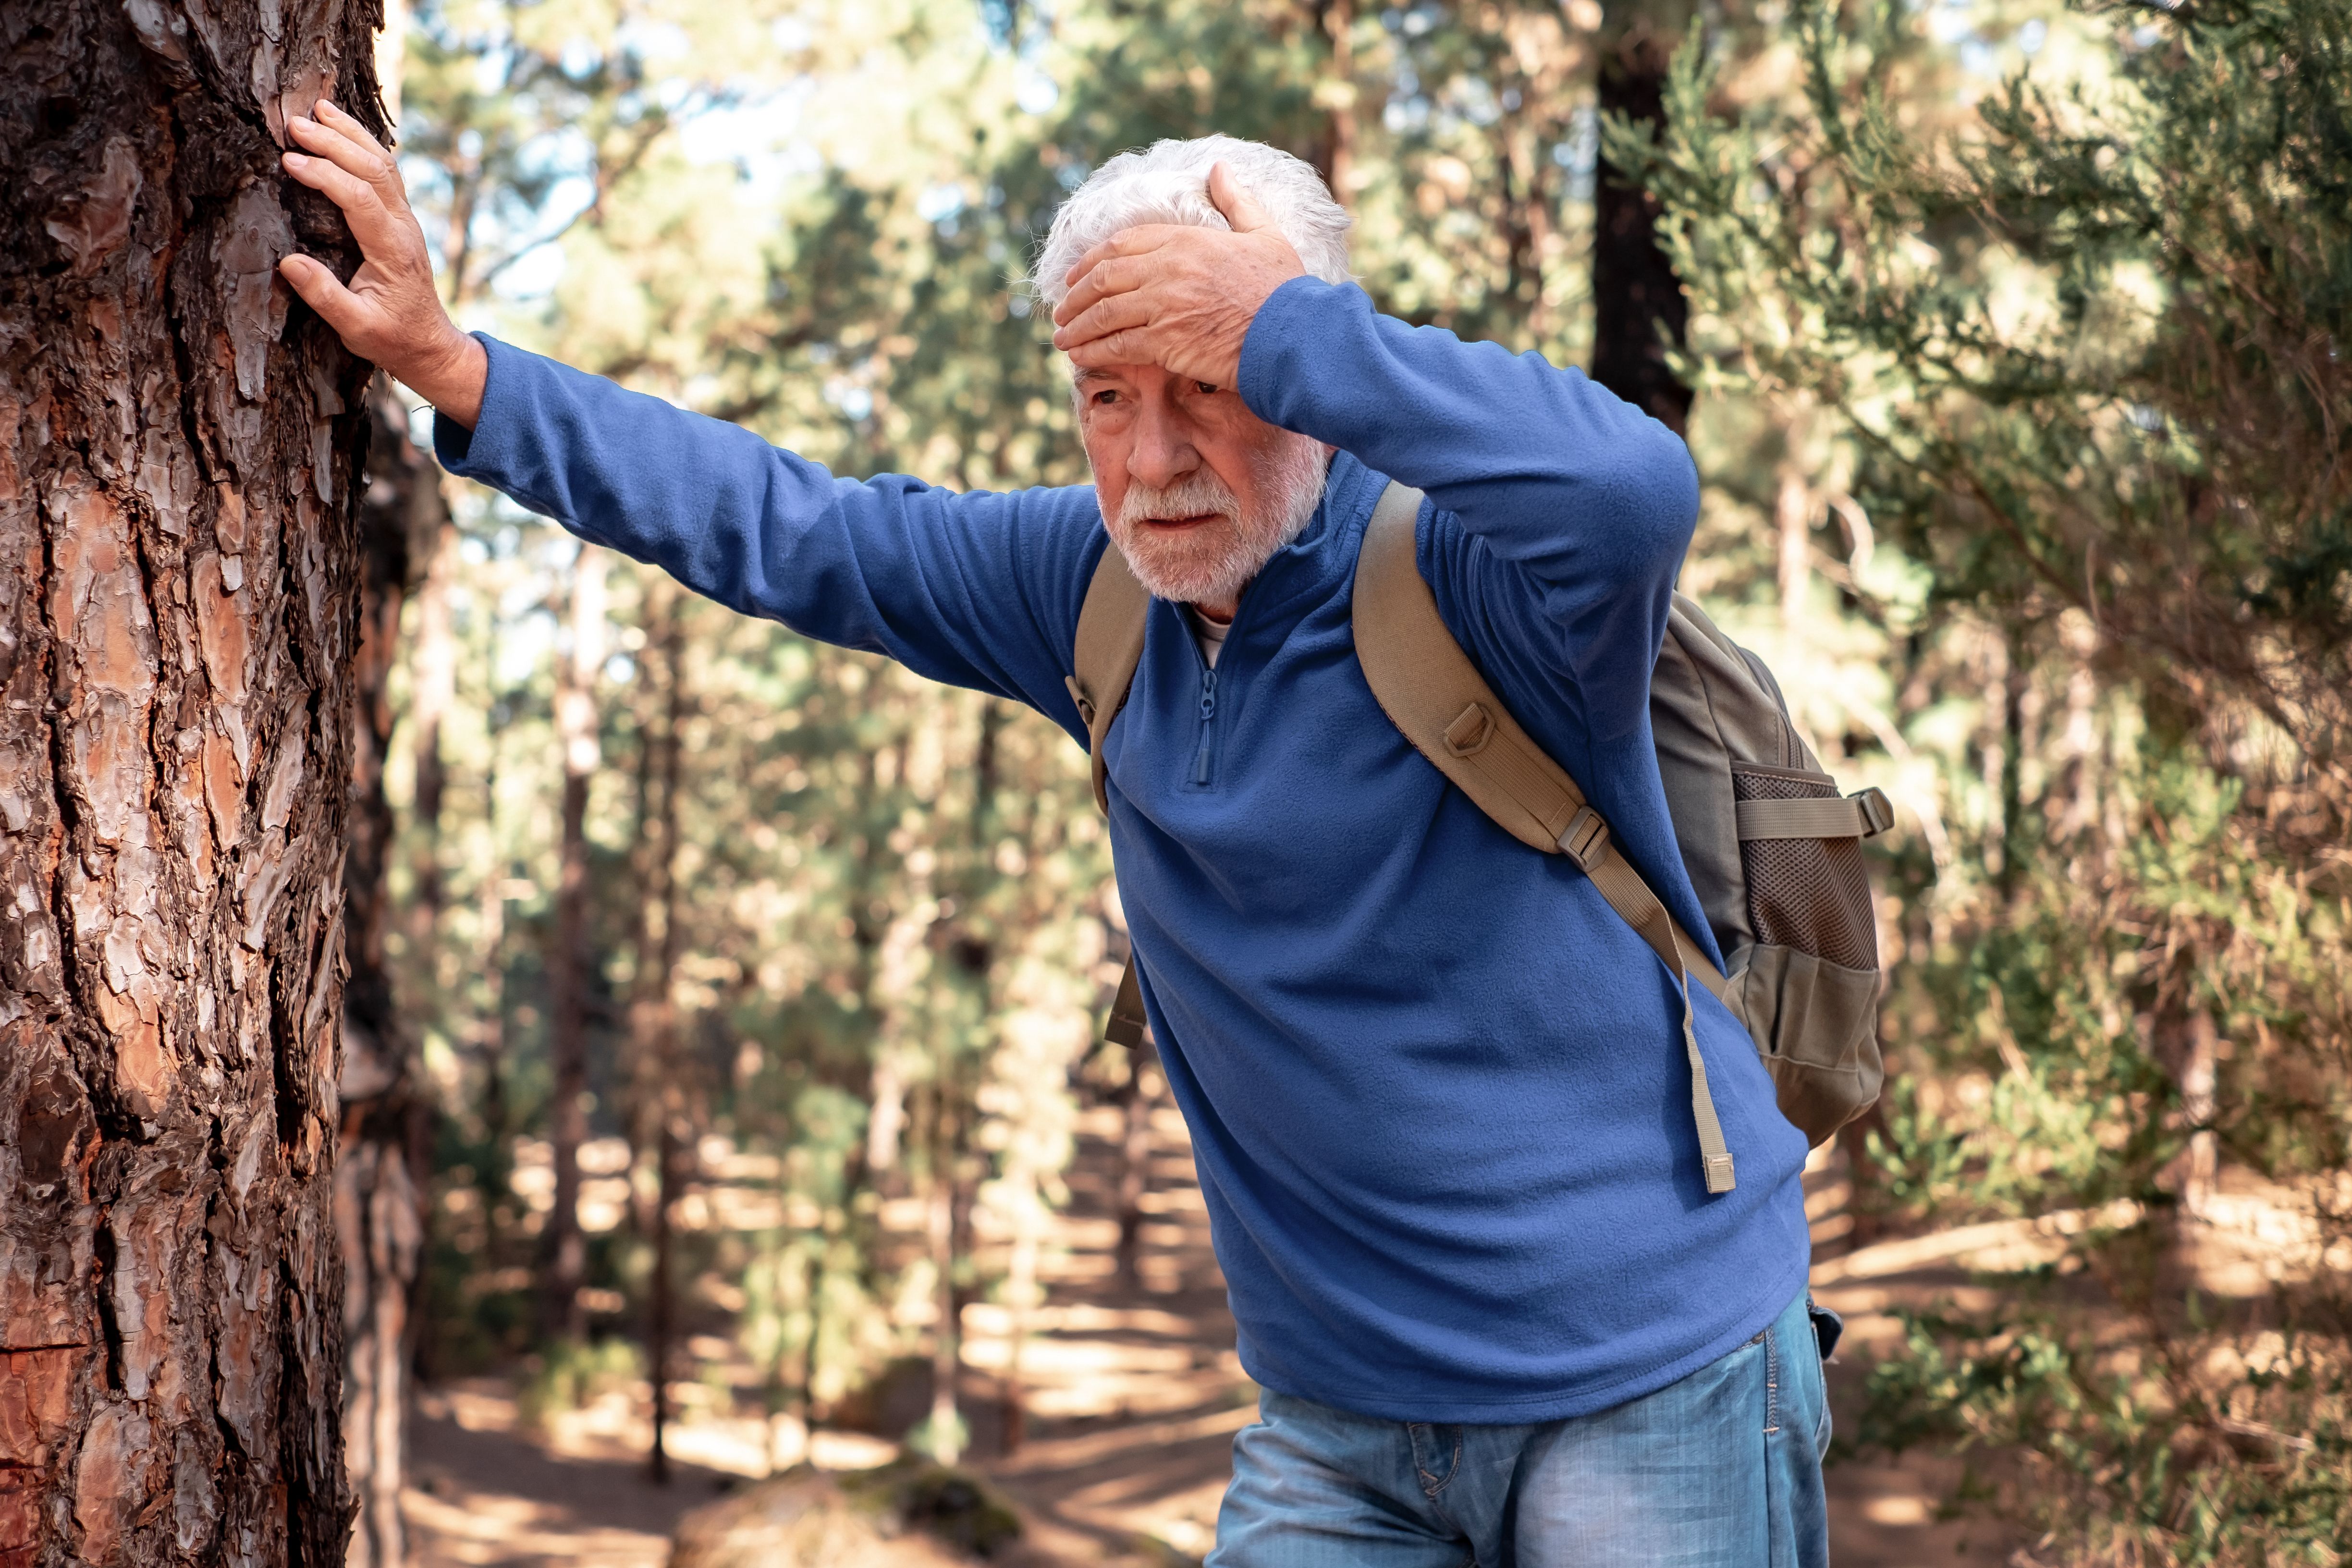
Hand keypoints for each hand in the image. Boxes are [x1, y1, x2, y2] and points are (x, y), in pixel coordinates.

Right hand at [276, 100, 486, 427]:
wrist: (429, 345)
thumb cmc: (393, 339)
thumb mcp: (357, 330)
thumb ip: (325, 297)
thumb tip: (289, 262)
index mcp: (393, 250)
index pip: (359, 199)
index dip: (325, 176)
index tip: (289, 162)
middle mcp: (404, 227)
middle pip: (373, 170)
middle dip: (335, 142)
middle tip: (294, 123)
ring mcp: (405, 220)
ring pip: (383, 164)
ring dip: (351, 134)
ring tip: (319, 108)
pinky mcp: (400, 219)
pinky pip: (384, 173)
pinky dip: (362, 146)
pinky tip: (342, 130)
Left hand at [1050, 162, 1305, 387]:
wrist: (1294, 336)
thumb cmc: (1284, 290)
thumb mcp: (1264, 234)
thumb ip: (1236, 201)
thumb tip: (1219, 168)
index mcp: (1186, 240)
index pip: (1124, 243)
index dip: (1094, 259)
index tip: (1078, 274)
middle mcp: (1168, 268)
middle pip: (1104, 276)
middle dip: (1076, 294)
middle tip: (1062, 310)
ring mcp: (1163, 305)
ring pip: (1104, 311)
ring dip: (1077, 325)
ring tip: (1062, 338)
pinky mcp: (1164, 340)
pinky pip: (1116, 343)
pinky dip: (1092, 350)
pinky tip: (1079, 356)